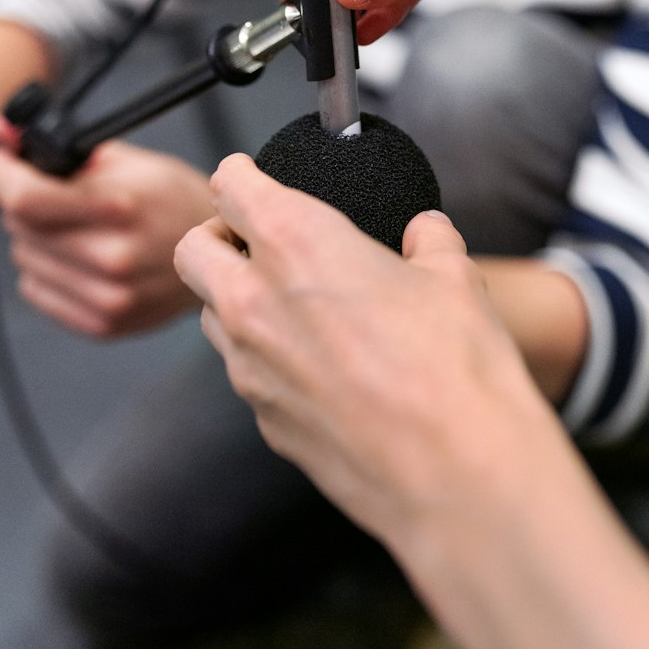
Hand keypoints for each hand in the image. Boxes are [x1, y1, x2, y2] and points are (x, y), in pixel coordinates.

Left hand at [0, 134, 214, 336]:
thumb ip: (61, 150)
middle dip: (23, 203)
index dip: (1, 175)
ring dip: (36, 239)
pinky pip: (37, 292)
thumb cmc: (172, 200)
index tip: (0, 161)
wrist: (217, 253)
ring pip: (24, 260)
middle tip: (52, 193)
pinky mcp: (104, 323)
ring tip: (76, 228)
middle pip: (20, 228)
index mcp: (119, 207)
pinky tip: (78, 257)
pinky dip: (46, 270)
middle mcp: (112, 257)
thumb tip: (0, 131)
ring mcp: (108, 297)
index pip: (26, 198)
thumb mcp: (126, 161)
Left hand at [174, 153, 536, 547]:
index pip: (230, 185)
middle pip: (192, 250)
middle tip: (255, 239)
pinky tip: (317, 365)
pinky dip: (265, 359)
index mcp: (296, 243)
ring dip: (233, 299)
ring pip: (209, 316)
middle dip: (216, 236)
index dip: (240, 174)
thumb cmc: (453, 369)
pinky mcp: (264, 422)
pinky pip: (245, 374)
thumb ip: (430, 244)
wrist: (457, 473)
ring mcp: (251, 368)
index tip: (250, 176)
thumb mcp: (455, 278)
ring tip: (287, 302)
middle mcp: (255, 301)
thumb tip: (427, 234)